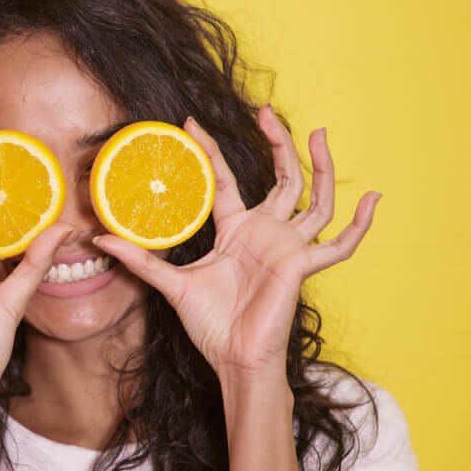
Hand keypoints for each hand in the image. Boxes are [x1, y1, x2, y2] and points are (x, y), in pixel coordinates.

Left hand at [92, 105, 380, 380]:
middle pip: (280, 177)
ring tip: (319, 133)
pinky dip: (359, 225)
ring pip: (313, 198)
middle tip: (267, 111)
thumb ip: (140, 260)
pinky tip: (373, 199)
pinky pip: (340, 244)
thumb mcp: (170, 285)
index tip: (192, 122)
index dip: (212, 150)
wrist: (234, 359)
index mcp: (237, 231)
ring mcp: (288, 247)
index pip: (225, 179)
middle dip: (277, 143)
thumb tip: (97, 239)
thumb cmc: (210, 326)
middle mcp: (267, 232)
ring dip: (320, 166)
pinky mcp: (303, 266)